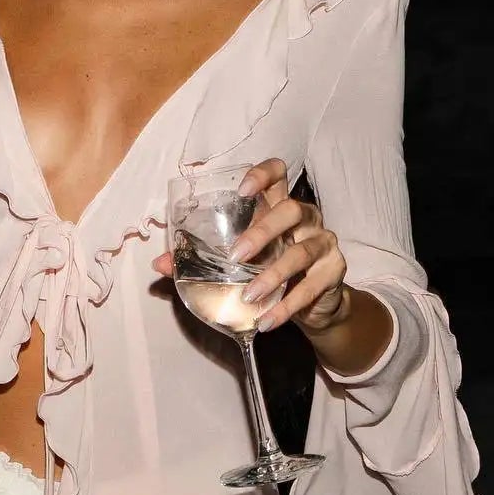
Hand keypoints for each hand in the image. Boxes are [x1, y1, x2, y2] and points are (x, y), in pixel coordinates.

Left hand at [151, 158, 349, 334]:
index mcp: (279, 206)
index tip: (241, 189)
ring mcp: (323, 243)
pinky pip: (312, 287)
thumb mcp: (240, 263)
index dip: (262, 174)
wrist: (316, 306)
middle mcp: (306, 218)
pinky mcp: (334, 271)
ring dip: (272, 275)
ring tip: (248, 297)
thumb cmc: (270, 271)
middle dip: (262, 230)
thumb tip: (159, 264)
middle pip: (291, 209)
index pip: (278, 174)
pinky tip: (267, 320)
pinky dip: (287, 306)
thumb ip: (200, 260)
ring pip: (301, 252)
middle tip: (236, 255)